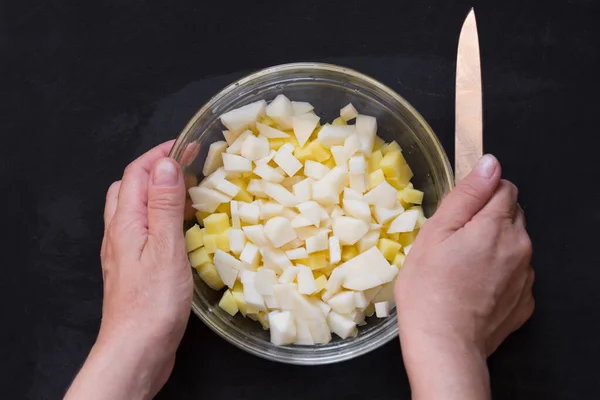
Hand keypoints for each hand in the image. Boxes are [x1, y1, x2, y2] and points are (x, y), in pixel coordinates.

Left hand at [66, 141, 191, 399]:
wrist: (137, 348)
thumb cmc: (153, 302)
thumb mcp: (165, 247)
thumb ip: (164, 205)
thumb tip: (166, 165)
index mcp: (126, 222)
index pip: (136, 173)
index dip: (160, 154)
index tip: (186, 145)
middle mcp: (119, 232)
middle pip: (130, 187)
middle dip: (156, 169)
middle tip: (187, 167)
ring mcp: (124, 251)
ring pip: (136, 209)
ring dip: (158, 193)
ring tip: (187, 194)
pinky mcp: (133, 267)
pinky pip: (143, 230)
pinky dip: (160, 217)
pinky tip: (179, 230)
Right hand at [395, 155, 533, 399]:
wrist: (443, 344)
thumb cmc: (429, 288)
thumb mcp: (436, 232)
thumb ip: (467, 194)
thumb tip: (490, 164)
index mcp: (497, 226)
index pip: (504, 188)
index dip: (480, 194)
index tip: (460, 212)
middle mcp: (521, 248)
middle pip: (512, 215)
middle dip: (488, 219)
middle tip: (455, 242)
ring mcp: (526, 277)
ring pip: (514, 245)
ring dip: (495, 247)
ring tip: (462, 268)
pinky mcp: (524, 302)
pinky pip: (516, 274)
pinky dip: (500, 274)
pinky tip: (474, 287)